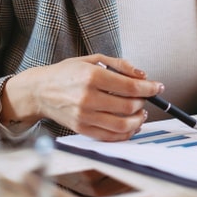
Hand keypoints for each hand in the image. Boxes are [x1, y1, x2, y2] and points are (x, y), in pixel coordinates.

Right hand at [0, 55, 163, 140]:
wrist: (39, 91)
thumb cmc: (66, 73)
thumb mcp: (92, 59)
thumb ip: (120, 64)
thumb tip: (142, 75)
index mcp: (91, 76)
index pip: (130, 86)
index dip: (149, 88)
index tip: (157, 87)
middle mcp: (88, 97)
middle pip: (128, 106)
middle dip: (144, 102)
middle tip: (146, 98)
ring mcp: (84, 116)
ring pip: (122, 125)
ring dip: (138, 120)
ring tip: (141, 113)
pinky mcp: (81, 129)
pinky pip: (110, 137)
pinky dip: (125, 133)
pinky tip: (130, 125)